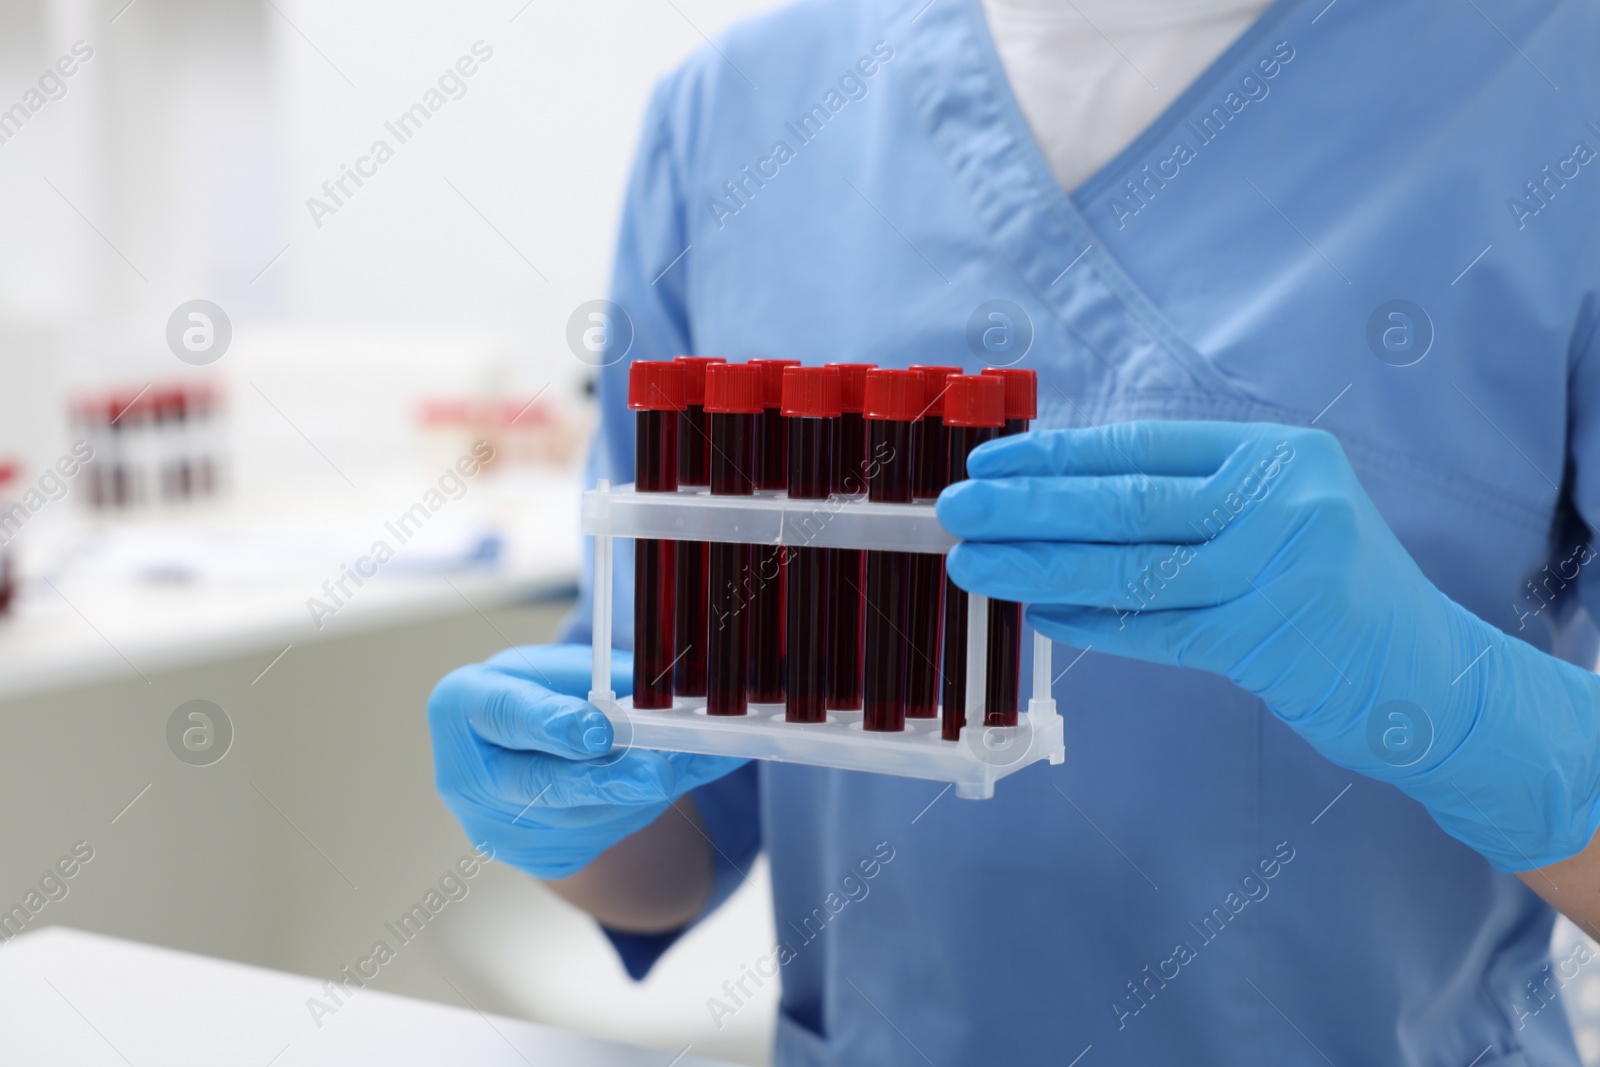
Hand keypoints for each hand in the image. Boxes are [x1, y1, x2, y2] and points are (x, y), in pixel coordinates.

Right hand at [428, 644, 745, 878]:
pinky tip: (692, 774)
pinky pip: (607, 832)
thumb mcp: (562, 668)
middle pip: (540, 784)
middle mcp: (470, 778)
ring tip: (690, 763)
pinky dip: (654, 803)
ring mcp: (504, 828)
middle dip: (604, 781)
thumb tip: (667, 689)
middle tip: (657, 775)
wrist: (532, 750)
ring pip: (585, 815)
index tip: (597, 732)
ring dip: (643, 791)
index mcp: (463, 706)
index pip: (505, 716)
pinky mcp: (545, 857)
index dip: (553, 724)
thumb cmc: (545, 693)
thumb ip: (602, 677)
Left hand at [938, 421, 1599, 871]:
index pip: (1141, 447)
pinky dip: (1092, 625)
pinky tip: (1039, 616)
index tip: (988, 464)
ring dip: (1040, 568)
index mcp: (1277, 453)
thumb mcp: (1280, 515)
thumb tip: (1059, 496)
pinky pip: (1156, 630)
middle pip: (1126, 503)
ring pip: (1130, 568)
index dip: (1056, 456)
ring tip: (972, 565)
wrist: (1431, 674)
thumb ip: (1192, 499)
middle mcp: (1282, 500)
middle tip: (956, 511)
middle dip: (1029, 508)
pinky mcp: (1271, 639)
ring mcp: (1279, 570)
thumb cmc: (1330, 588)